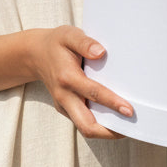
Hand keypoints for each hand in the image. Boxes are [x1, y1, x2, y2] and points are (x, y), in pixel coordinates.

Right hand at [27, 25, 131, 139]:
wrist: (35, 55)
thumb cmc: (56, 44)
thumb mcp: (68, 35)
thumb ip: (84, 42)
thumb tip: (100, 52)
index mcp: (67, 77)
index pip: (93, 93)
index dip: (112, 103)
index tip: (129, 110)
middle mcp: (64, 96)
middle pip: (86, 125)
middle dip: (109, 131)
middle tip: (130, 128)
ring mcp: (63, 105)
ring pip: (84, 128)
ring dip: (105, 132)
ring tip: (126, 128)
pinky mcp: (64, 109)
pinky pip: (82, 122)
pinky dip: (98, 125)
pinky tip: (113, 120)